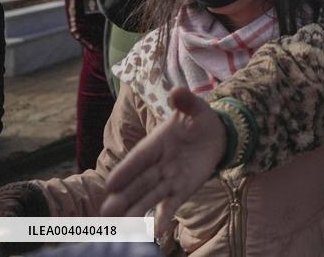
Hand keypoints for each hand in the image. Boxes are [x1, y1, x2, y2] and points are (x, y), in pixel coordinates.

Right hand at [101, 87, 225, 231]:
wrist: (218, 134)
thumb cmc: (199, 119)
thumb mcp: (195, 108)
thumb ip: (185, 102)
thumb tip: (177, 90)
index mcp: (155, 144)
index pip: (138, 158)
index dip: (125, 171)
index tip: (110, 185)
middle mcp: (157, 164)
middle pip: (138, 183)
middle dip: (123, 198)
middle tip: (106, 214)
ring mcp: (168, 179)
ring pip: (149, 197)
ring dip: (136, 211)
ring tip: (122, 227)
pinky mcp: (182, 189)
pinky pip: (171, 204)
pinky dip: (163, 217)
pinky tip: (157, 232)